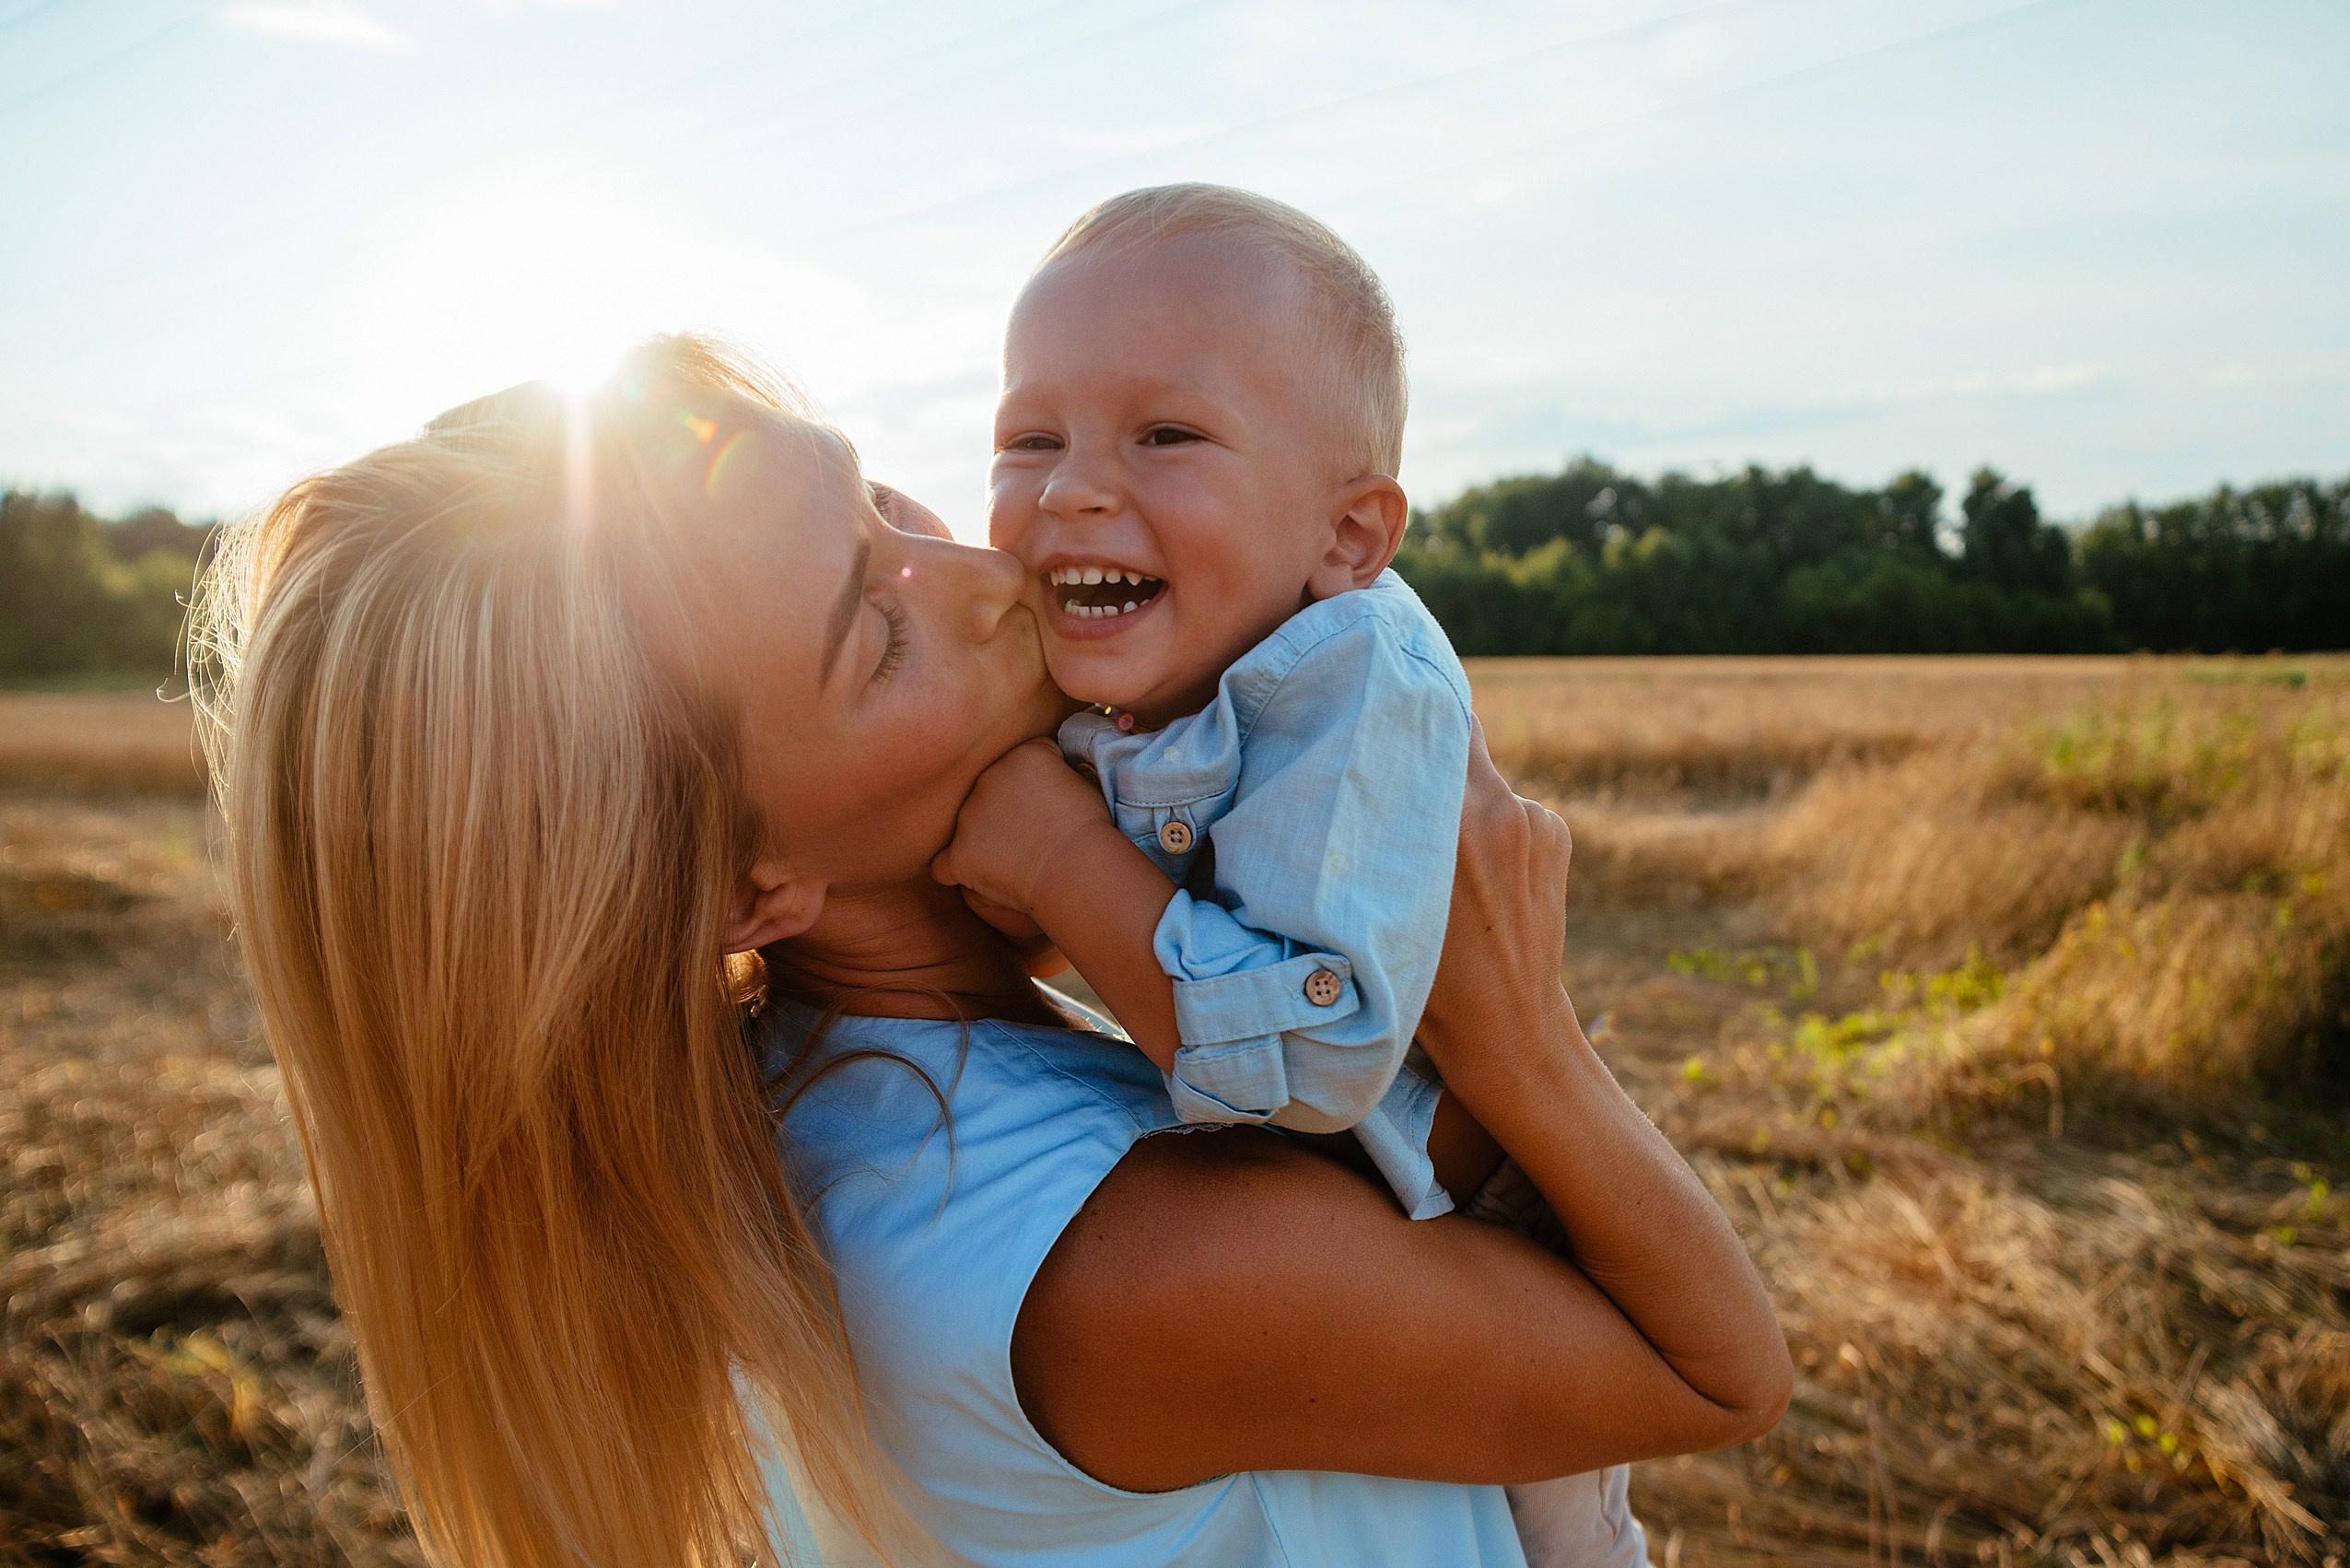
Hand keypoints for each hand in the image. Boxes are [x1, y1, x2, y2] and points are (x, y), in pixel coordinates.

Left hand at [931, 738, 1117, 922]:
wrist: (1075, 868)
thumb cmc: (1088, 831)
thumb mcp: (1083, 783)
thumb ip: (1056, 773)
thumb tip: (1048, 781)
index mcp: (1022, 755)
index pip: (1024, 764)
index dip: (1039, 787)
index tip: (1053, 808)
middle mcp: (988, 777)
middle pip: (993, 791)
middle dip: (1007, 809)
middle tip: (1035, 835)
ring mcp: (968, 818)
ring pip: (969, 826)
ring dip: (986, 839)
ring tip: (1019, 861)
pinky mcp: (959, 854)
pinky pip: (943, 865)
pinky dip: (956, 870)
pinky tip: (973, 878)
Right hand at [1415, 719, 1576, 1095]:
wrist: (1508, 1026)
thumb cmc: (1427, 977)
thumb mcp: (1383, 902)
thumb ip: (1382, 830)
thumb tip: (1367, 763)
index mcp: (1453, 821)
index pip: (1433, 722)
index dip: (1405, 706)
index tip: (1378, 699)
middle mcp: (1500, 808)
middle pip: (1457, 740)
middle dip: (1428, 754)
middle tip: (1399, 777)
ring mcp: (1535, 820)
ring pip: (1483, 779)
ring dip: (1461, 799)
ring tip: (1442, 856)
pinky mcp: (1557, 832)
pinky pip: (1512, 809)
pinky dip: (1493, 828)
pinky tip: (1480, 878)